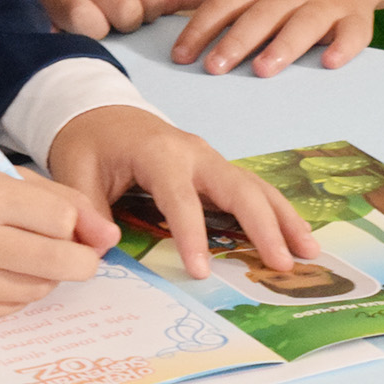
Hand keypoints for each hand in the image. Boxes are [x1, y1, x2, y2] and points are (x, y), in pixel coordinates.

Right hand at [0, 156, 117, 322]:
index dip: (75, 222)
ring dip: (44, 274)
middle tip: (74, 252)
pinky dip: (16, 291)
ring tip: (19, 252)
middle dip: (79, 259)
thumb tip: (108, 236)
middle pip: (60, 262)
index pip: (60, 219)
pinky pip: (12, 307)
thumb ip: (55, 198)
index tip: (68, 222)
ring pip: (40, 288)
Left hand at [48, 106, 317, 279]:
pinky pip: (251, 190)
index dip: (191, 236)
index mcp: (157, 152)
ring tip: (309, 254)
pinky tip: (296, 238)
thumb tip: (101, 249)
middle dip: (262, 225)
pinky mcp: (215, 170)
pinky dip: (276, 213)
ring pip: (254, 187)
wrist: (99, 111)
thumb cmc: (88, 142)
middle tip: (283, 264)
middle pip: (236, 187)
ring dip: (283, 219)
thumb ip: (86, 210)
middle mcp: (192, 152)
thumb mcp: (74, 170)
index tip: (202, 273)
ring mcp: (209, 159)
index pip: (179, 198)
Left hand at [166, 0, 379, 76]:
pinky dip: (343, 46)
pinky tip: (330, 63)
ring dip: (283, 46)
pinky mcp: (355, 16)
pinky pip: (353, 32)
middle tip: (214, 68)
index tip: (180, 56)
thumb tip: (151, 3)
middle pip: (259, 15)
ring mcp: (324, 3)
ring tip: (263, 69)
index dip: (200, 28)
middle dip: (236, 40)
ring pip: (302, 24)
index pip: (222, 3)